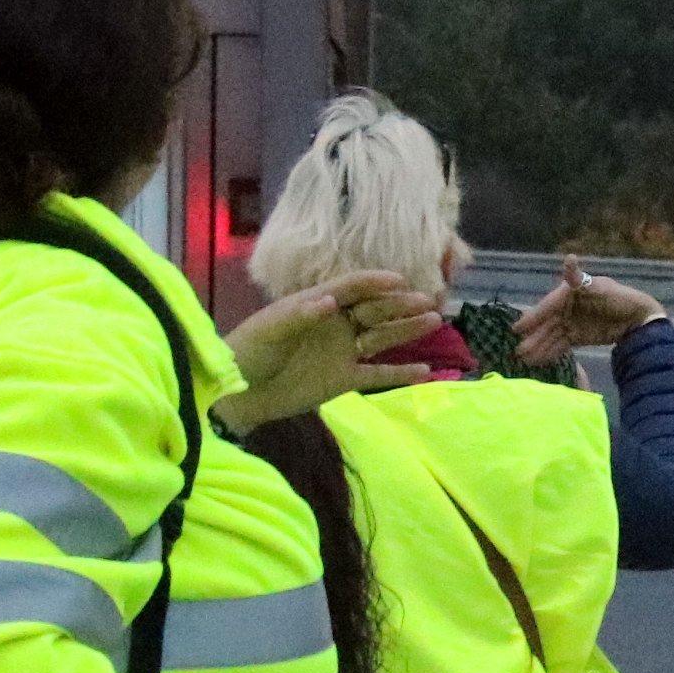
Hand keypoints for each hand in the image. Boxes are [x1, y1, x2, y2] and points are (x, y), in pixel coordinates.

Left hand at [218, 270, 440, 429]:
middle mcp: (335, 324)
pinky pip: (377, 374)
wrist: (238, 393)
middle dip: (400, 303)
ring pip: (381, 337)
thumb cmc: (249, 352)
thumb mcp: (269, 330)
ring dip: (406, 329)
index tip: (400, 279)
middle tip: (427, 299)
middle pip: (373, 309)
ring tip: (434, 320)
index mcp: (315, 304)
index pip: (350, 288)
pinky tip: (425, 371)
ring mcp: (342, 351)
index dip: (374, 282)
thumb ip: (299, 316)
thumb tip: (331, 303)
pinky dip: (400, 373)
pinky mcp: (344, 379)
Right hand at [513, 256, 663, 371]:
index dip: (534, 316)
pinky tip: (538, 361)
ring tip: (525, 360)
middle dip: (533, 337)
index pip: (548, 305)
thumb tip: (568, 258)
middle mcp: (567, 307)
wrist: (637, 318)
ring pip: (551, 336)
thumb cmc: (618, 298)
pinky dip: (550, 352)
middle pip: (547, 323)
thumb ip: (579, 278)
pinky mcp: (578, 336)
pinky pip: (561, 344)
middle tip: (518, 351)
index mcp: (569, 292)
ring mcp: (571, 322)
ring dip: (539, 347)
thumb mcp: (598, 287)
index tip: (517, 328)